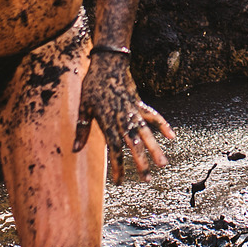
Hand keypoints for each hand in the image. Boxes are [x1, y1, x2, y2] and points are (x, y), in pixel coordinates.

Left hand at [72, 49, 173, 180]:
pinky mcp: (140, 103)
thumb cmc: (92, 86)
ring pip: (146, 134)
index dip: (118, 167)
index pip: (115, 150)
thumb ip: (82, 130)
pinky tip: (172, 136)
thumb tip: (75, 149)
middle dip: (141, 163)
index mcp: (108, 123)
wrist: (107, 64)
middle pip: (134, 145)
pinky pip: (153, 115)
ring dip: (155, 149)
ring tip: (164, 164)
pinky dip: (163, 125)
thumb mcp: (83, 107)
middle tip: (147, 180)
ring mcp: (134, 111)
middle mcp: (123, 120)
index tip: (120, 182)